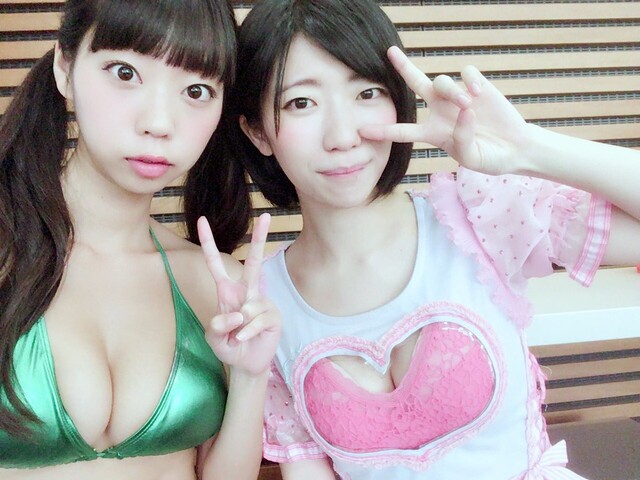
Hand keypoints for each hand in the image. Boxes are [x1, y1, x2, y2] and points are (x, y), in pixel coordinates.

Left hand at [198, 213, 280, 375]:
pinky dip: (246, 333)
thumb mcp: (212, 337)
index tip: (202, 220)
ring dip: (238, 326)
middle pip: (255, 261)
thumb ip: (216, 326)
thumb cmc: (228, 345)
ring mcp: (262, 302)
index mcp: (227, 291)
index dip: (208, 242)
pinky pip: (256, 321)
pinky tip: (244, 338)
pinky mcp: (273, 316)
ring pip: (249, 305)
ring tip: (237, 336)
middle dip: (261, 238)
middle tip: (267, 215)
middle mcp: (247, 292)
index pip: (215, 263)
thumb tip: (237, 313)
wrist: (246, 364)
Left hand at [359, 46, 531, 175]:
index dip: (384, 131)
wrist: (515, 148)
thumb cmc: (490, 157)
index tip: (362, 131)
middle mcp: (441, 111)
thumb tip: (463, 111)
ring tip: (468, 104)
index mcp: (433, 133)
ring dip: (452, 91)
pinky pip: (465, 73)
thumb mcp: (473, 158)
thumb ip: (463, 139)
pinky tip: (477, 93)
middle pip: (416, 84)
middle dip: (403, 67)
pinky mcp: (477, 85)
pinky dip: (469, 80)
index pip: (404, 131)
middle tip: (390, 52)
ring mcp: (457, 96)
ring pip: (442, 81)